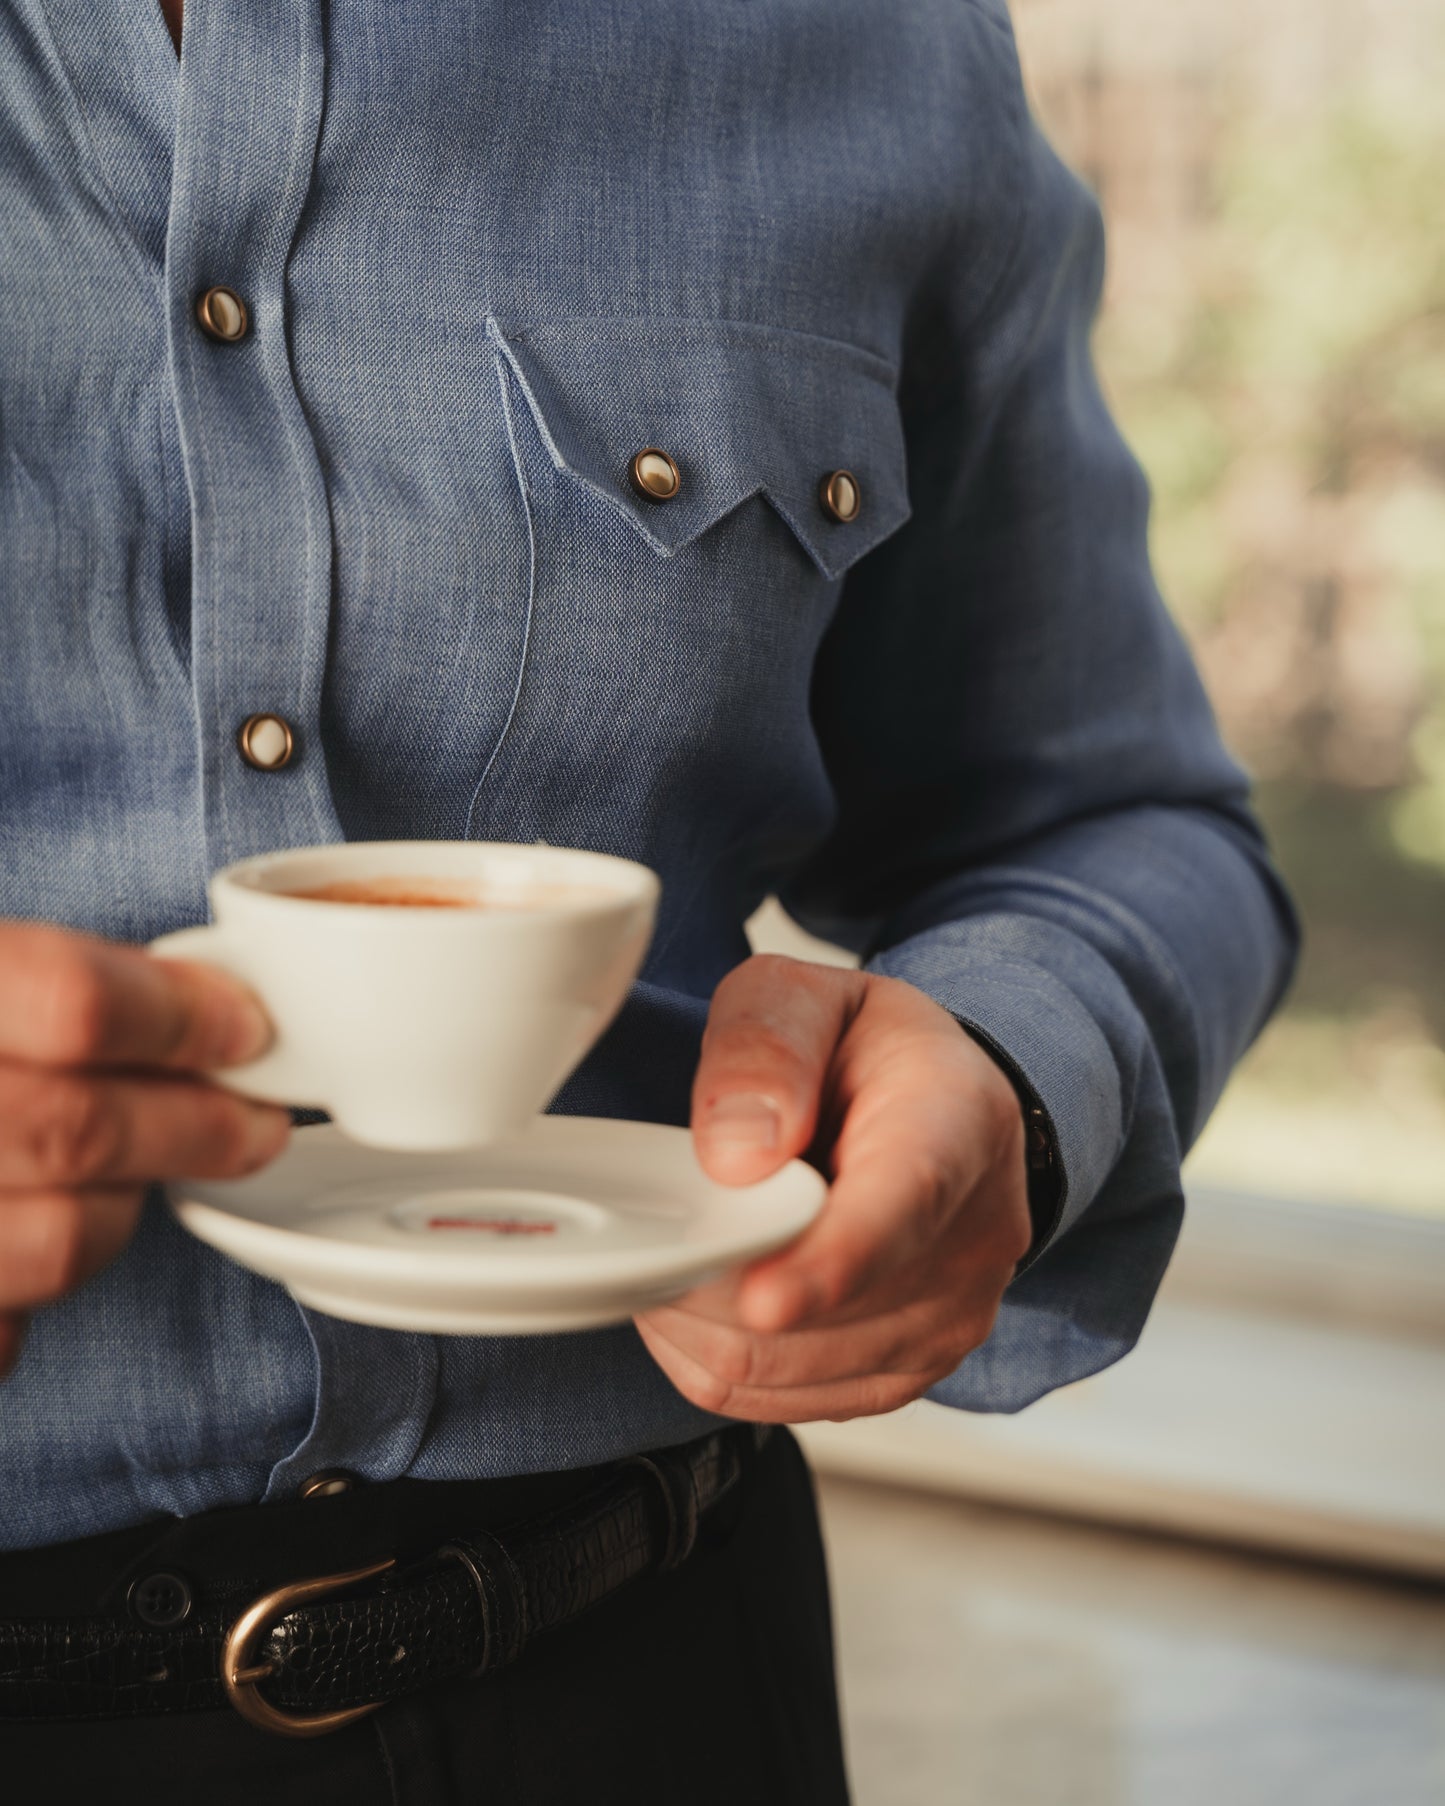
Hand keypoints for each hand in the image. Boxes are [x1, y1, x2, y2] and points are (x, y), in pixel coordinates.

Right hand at [0, 923, 290, 1375]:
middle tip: (250, 1121)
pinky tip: (17, 1238)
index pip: (71, 1005)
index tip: (240, 1027)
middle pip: (76, 1129)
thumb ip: (36, 980)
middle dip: (193, 1127)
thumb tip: (193, 1005)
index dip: (177, 1018)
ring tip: (134, 1178)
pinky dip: (21, 1299)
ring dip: (117, 1210)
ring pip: (51, 1241)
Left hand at [635, 955, 1032, 1422]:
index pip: (906, 1205)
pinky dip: (714, 1359)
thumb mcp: (803, 995)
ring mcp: (948, 1319)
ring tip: (681, 1248)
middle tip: (658, 1223)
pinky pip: (777, 1399)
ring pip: (786, 1369)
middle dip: (711, 1280)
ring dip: (701, 1324)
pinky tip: (704, 1297)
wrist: (938, 1107)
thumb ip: (764, 1049)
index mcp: (957, 1121)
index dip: (831, 1264)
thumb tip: (736, 1156)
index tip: (763, 1298)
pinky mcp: (905, 1373)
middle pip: (825, 1310)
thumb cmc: (863, 1050)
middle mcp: (974, 1236)